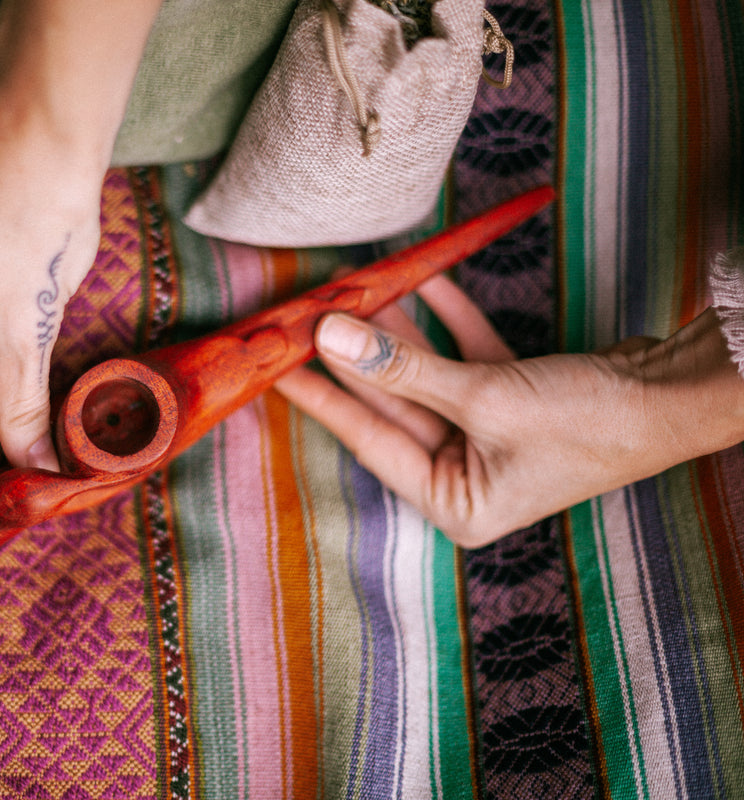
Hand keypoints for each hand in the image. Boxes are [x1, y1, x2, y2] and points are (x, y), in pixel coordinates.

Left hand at [274, 275, 743, 546]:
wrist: (678, 397)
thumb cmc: (590, 421)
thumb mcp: (485, 397)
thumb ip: (403, 367)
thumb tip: (332, 337)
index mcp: (454, 502)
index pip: (368, 440)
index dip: (322, 399)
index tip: (276, 369)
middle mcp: (466, 475)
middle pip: (392, 406)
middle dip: (355, 358)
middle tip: (306, 320)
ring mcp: (488, 438)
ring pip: (425, 379)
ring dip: (398, 334)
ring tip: (357, 289)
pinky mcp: (511, 401)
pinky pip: (465, 360)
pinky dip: (449, 325)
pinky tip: (424, 285)